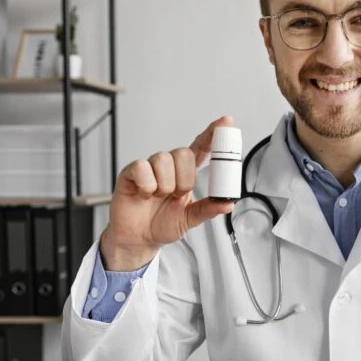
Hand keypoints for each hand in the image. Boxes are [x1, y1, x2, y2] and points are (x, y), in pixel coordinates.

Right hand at [101, 116, 235, 270]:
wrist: (138, 239)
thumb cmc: (163, 225)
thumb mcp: (190, 218)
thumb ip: (208, 209)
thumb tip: (228, 203)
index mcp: (186, 174)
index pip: (201, 147)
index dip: (213, 134)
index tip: (226, 121)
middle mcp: (169, 166)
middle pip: (183, 153)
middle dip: (184, 179)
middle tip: (176, 196)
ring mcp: (150, 167)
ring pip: (163, 160)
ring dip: (165, 185)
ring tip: (158, 197)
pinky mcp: (131, 172)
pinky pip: (143, 168)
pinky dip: (147, 186)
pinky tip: (144, 195)